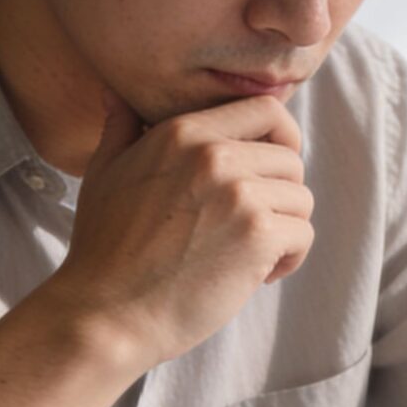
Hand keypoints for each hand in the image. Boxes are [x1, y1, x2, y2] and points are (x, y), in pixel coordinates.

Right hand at [38, 91, 314, 367]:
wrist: (106, 315)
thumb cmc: (103, 250)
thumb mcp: (105, 173)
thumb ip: (121, 127)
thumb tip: (117, 92)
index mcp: (183, 132)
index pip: (267, 109)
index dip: (281, 138)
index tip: (270, 170)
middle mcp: (216, 154)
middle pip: (290, 159)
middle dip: (280, 194)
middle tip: (251, 227)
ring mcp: (239, 194)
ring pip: (301, 199)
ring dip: (285, 229)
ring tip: (250, 254)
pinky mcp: (257, 236)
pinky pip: (302, 235)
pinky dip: (289, 259)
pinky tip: (256, 276)